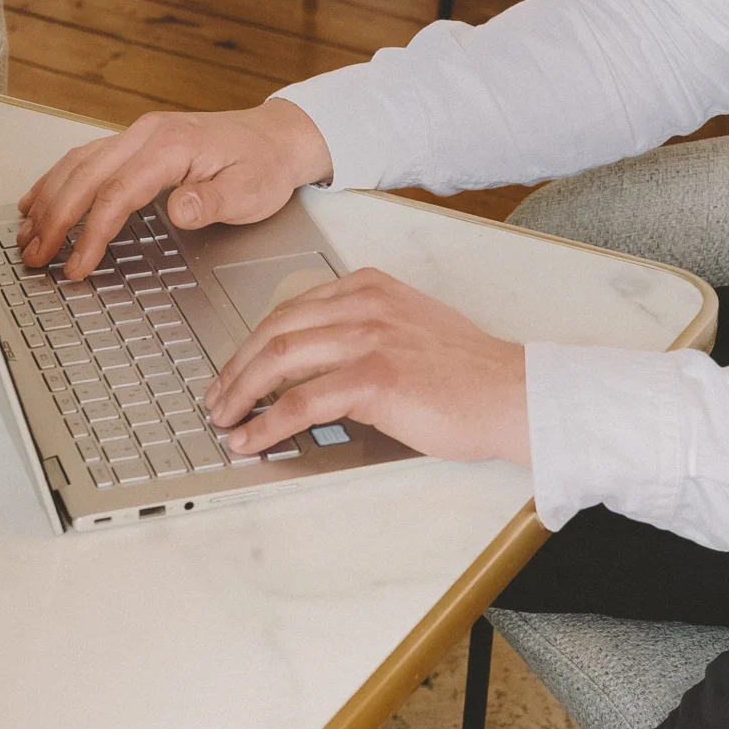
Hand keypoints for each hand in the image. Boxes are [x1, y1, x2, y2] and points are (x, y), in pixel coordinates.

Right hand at [16, 100, 332, 278]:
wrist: (276, 137)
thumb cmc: (263, 165)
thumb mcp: (250, 190)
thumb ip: (212, 201)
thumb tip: (178, 209)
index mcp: (170, 146)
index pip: (117, 193)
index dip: (92, 233)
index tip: (76, 265)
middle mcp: (146, 135)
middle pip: (84, 176)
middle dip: (54, 219)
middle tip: (34, 257)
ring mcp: (137, 136)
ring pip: (77, 164)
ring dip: (47, 200)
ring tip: (26, 236)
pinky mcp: (135, 143)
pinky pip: (84, 159)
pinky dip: (56, 181)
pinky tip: (38, 201)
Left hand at [201, 269, 529, 465]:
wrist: (512, 393)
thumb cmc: (469, 372)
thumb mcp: (410, 329)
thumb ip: (364, 333)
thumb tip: (314, 369)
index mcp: (369, 288)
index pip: (290, 309)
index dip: (250, 343)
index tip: (233, 369)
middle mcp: (363, 304)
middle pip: (273, 330)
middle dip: (234, 368)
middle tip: (217, 398)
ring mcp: (367, 338)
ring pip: (278, 359)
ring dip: (241, 394)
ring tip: (225, 420)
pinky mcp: (373, 378)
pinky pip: (300, 402)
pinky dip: (267, 424)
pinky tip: (253, 440)